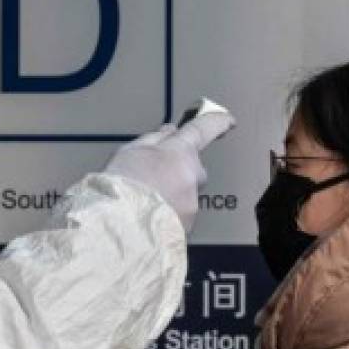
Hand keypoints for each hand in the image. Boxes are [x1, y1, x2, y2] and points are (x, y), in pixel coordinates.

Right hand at [104, 106, 235, 231]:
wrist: (120, 228)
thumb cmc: (119, 186)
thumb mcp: (129, 153)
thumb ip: (153, 140)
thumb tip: (170, 131)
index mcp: (178, 151)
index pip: (202, 130)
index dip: (217, 122)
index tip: (228, 120)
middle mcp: (192, 175)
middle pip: (193, 168)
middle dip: (179, 171)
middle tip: (151, 180)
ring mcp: (192, 202)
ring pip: (186, 194)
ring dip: (171, 197)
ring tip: (144, 205)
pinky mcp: (189, 225)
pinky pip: (181, 216)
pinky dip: (169, 216)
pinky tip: (149, 220)